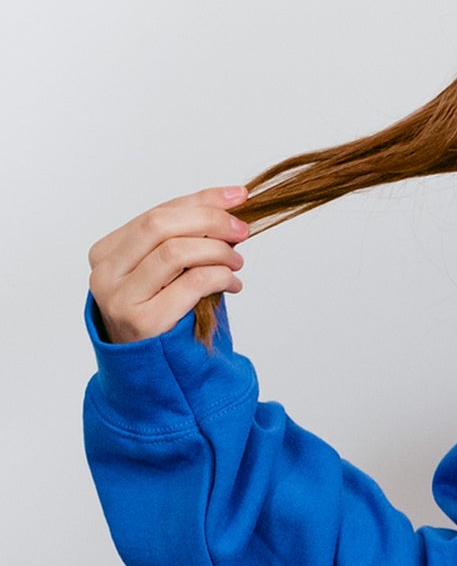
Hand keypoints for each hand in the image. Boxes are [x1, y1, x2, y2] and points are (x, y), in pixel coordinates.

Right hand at [88, 186, 250, 343]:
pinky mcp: (143, 321)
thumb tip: (230, 206)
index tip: (238, 196)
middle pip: (161, 225)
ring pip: (175, 252)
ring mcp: (120, 297)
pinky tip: (233, 284)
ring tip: (237, 261)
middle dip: (209, 220)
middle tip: (242, 230)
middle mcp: (106, 272)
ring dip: (217, 251)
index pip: (157, 213)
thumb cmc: (165, 314)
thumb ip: (187, 240)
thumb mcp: (170, 272)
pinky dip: (221, 277)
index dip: (201, 200)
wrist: (153, 369)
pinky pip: (191, 284)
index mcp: (107, 252)